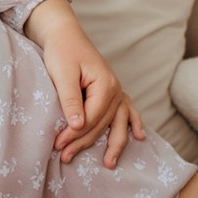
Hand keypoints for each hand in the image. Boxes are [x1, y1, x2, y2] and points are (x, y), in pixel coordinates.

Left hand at [28, 0, 146, 168]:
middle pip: (103, 124)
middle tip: (65, 157)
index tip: (58, 145)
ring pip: (117, 122)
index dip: (75, 134)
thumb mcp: (62, 74)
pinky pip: (128, 110)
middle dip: (85, 142)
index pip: (92, 117)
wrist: (65, 34)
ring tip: (109, 163)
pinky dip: (134, 123)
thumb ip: (71, 100)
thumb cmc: (62, 51)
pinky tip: (140, 137)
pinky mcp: (112, 91)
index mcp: (104, 84)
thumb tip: (78, 126)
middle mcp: (115, 89)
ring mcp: (117, 90)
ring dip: (114, 143)